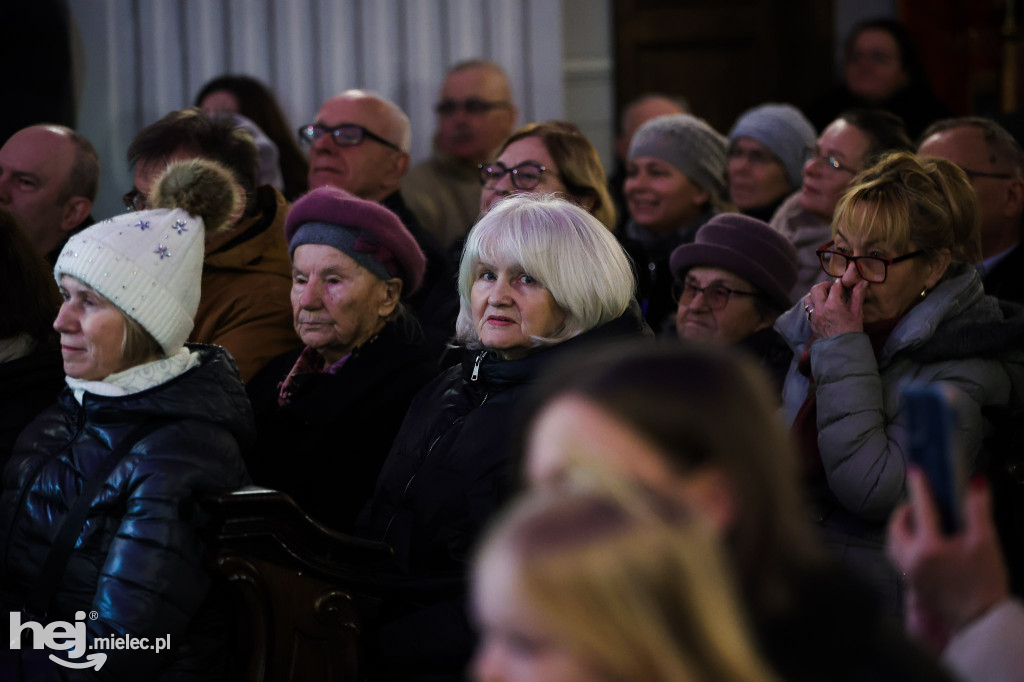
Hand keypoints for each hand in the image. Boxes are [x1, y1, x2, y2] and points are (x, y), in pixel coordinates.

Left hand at [804, 278, 866, 337]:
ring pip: (808, 297)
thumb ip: (858, 295)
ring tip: (825, 296)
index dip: (839, 283)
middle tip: (832, 289)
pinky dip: (812, 304)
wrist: (842, 348)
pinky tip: (820, 306)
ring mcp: (814, 316)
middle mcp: (821, 309)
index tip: (843, 284)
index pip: (834, 286)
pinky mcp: (811, 322)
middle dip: (825, 286)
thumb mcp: (857, 312)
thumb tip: (862, 282)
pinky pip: (807, 308)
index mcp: (833, 305)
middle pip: (816, 288)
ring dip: (815, 294)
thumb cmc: (852, 330)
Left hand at [887, 467, 1009, 637]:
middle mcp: (912, 559)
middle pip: (896, 528)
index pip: (921, 508)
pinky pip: (899, 559)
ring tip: (914, 521)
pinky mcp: (912, 586)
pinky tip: (919, 544)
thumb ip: (977, 510)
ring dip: (899, 530)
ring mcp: (909, 574)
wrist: (982, 621)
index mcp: (929, 546)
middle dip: (903, 512)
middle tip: (915, 502)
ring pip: (893, 545)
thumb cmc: (985, 581)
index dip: (919, 487)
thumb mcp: (985, 542)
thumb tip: (975, 482)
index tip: (915, 470)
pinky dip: (903, 546)